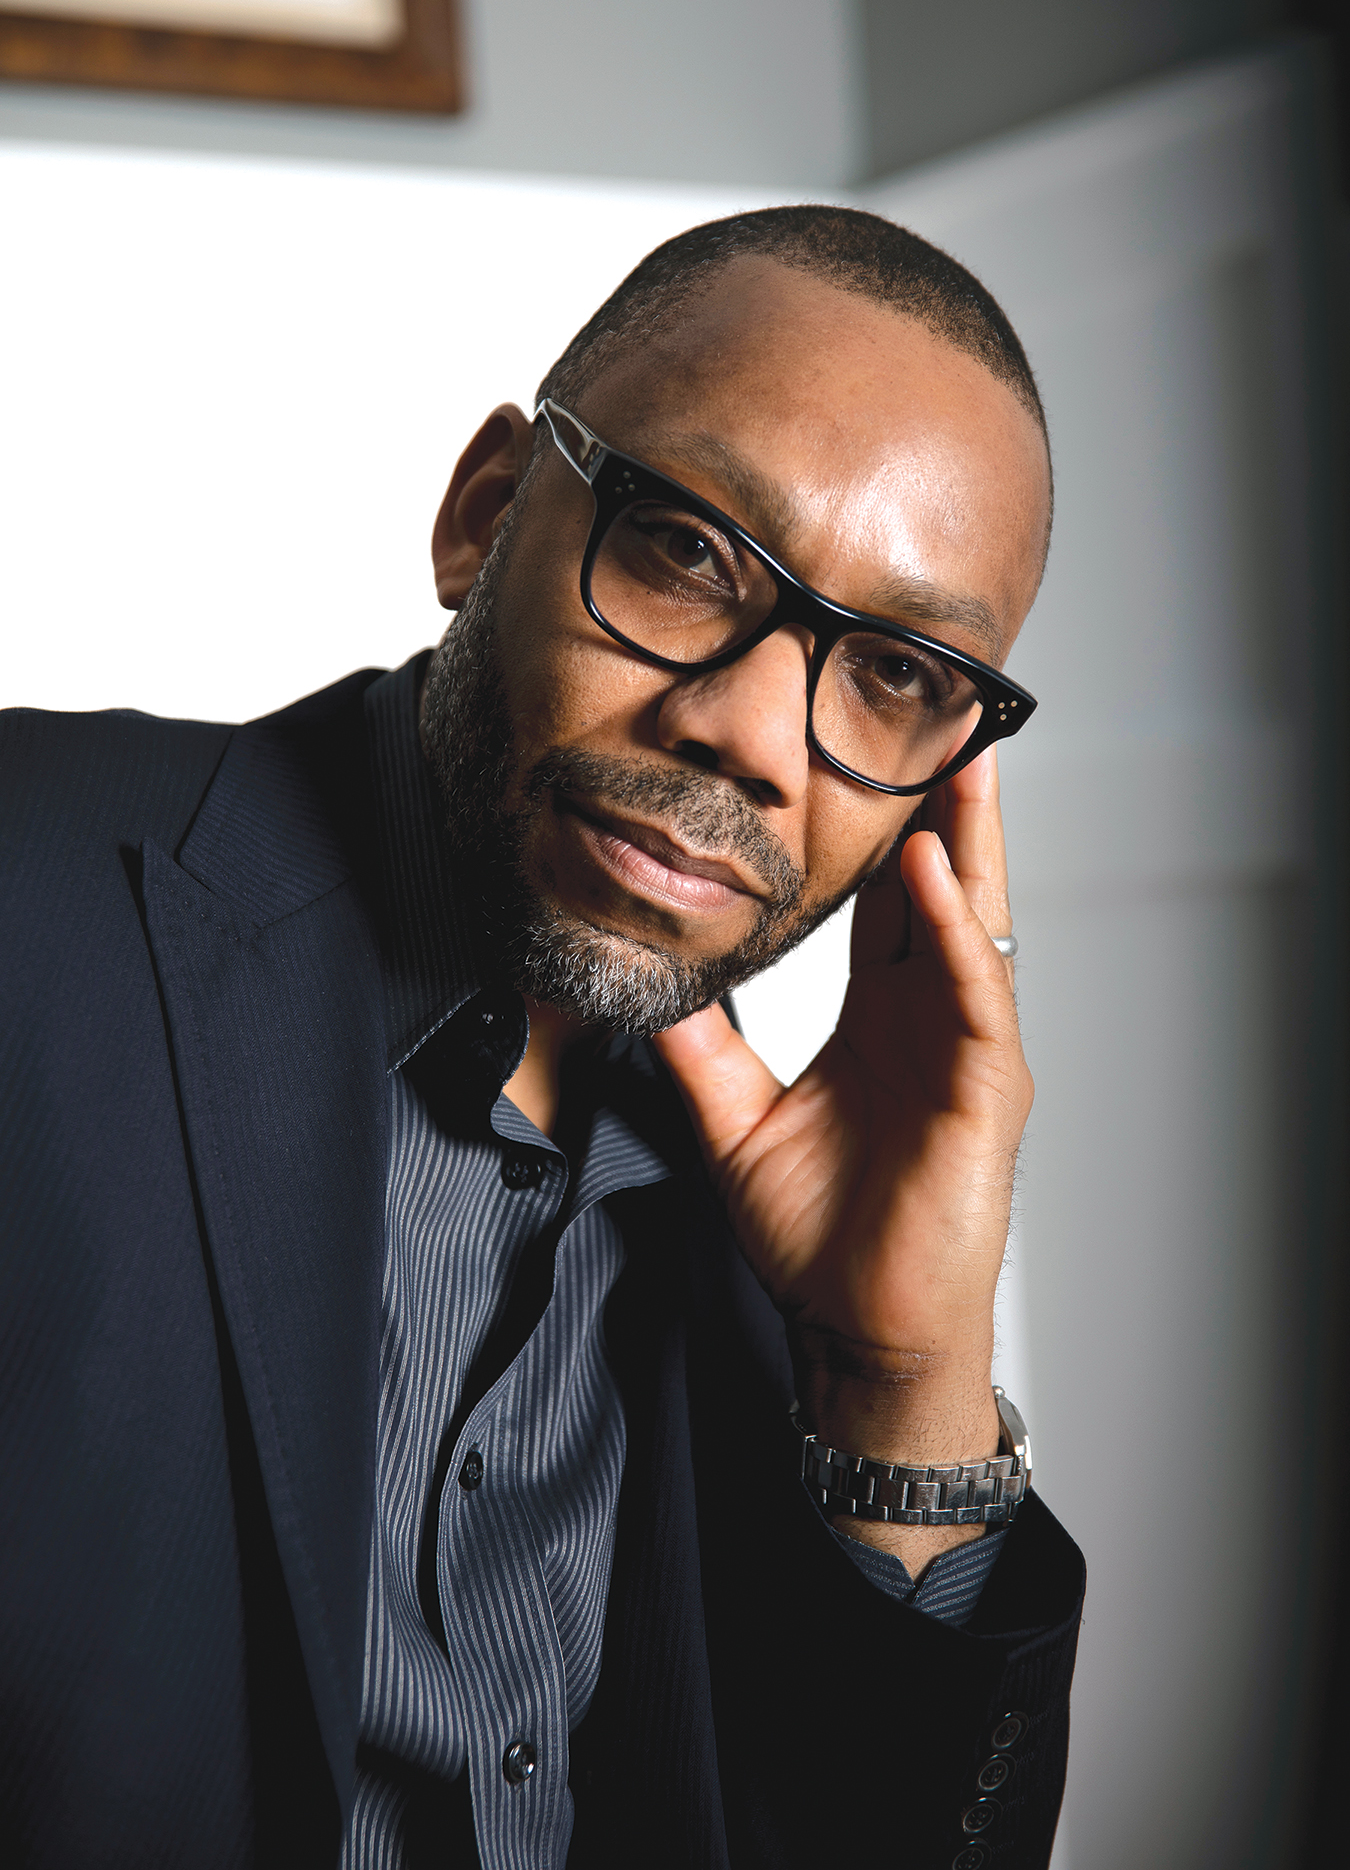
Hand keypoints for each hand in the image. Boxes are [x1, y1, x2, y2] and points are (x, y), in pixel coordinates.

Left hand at [653, 746, 1028, 1562]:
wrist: (860, 1331)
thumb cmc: (820, 1235)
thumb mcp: (733, 1119)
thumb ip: (697, 1046)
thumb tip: (642, 982)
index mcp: (882, 1019)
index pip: (888, 906)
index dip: (880, 834)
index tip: (863, 764)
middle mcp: (931, 1021)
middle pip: (942, 892)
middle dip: (941, 808)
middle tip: (936, 723)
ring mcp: (966, 1051)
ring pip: (973, 925)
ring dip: (966, 843)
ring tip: (958, 764)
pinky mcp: (985, 1090)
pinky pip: (974, 995)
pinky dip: (958, 930)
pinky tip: (939, 872)